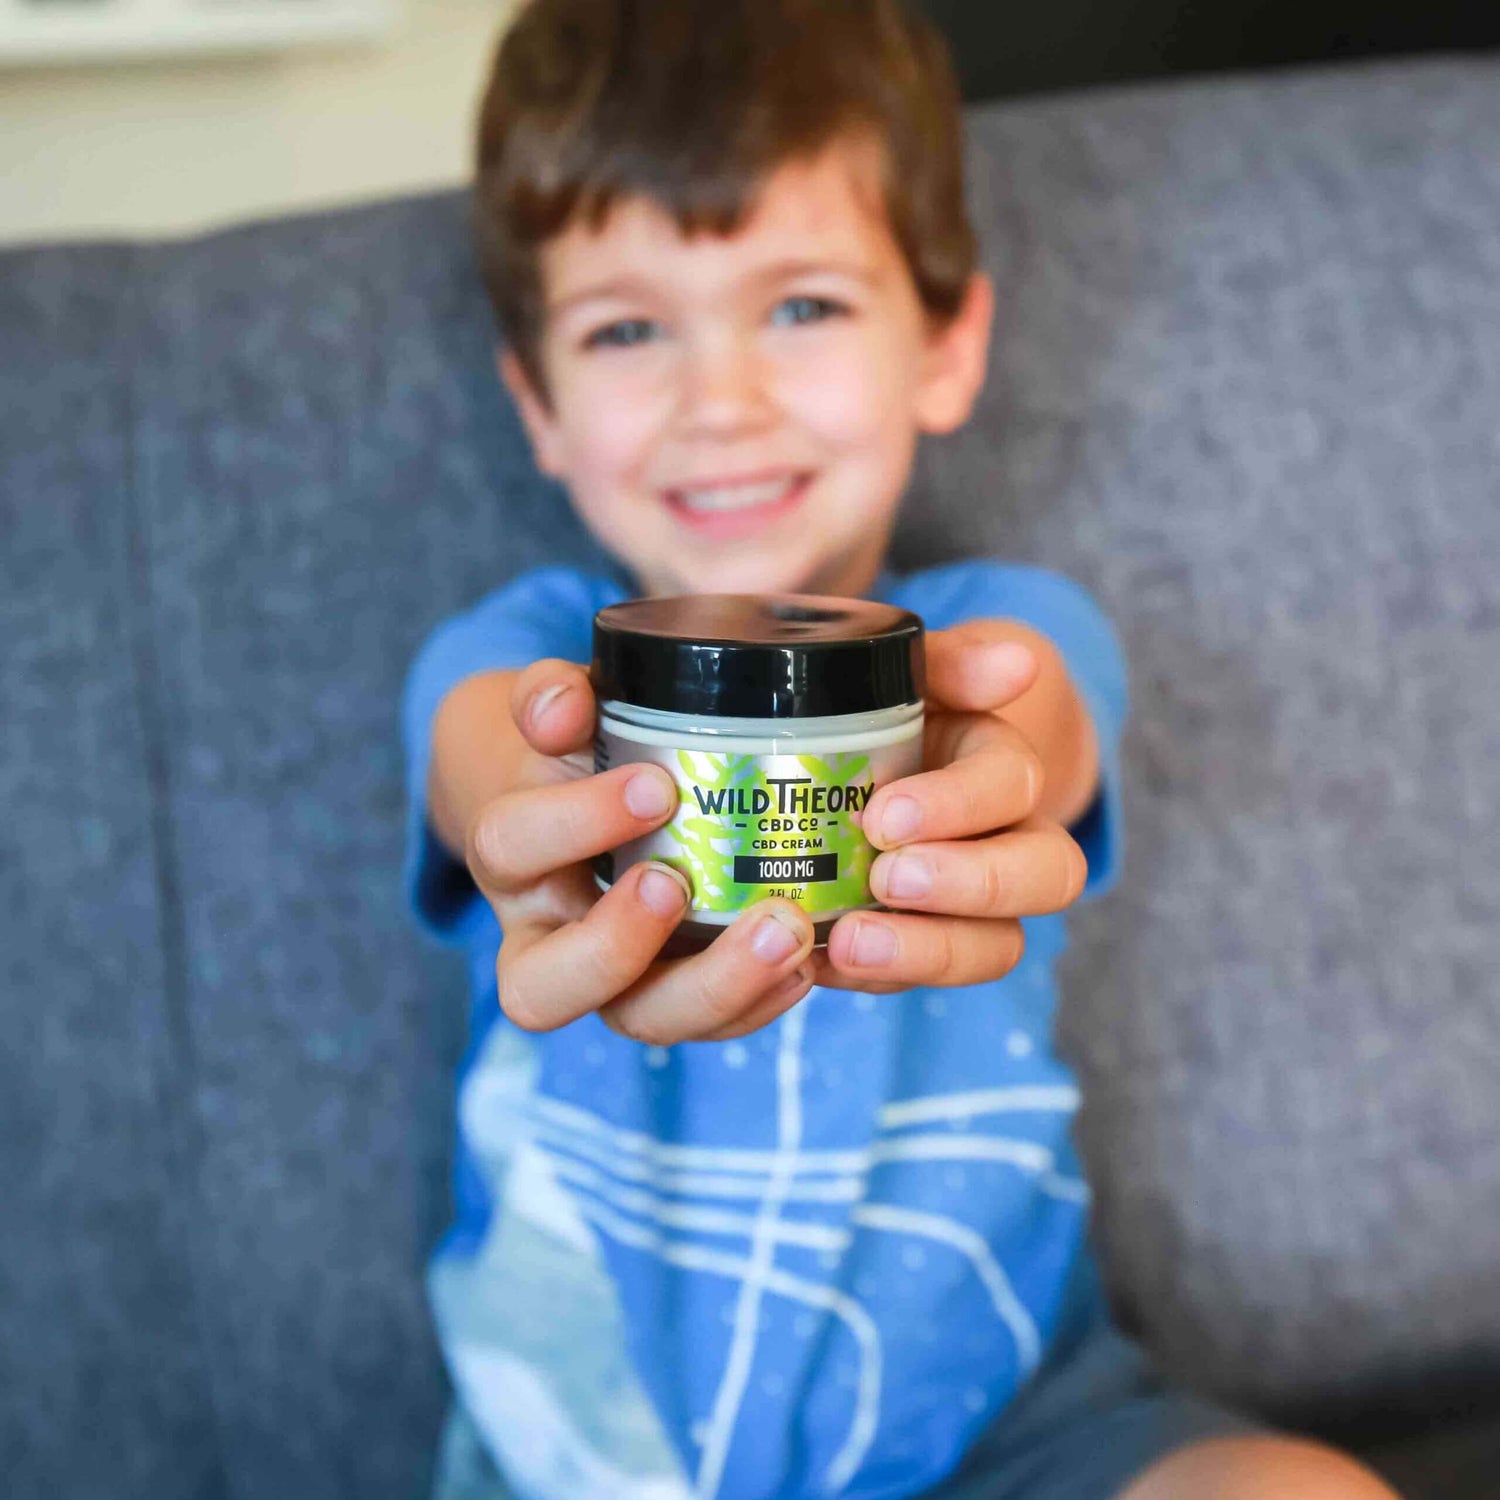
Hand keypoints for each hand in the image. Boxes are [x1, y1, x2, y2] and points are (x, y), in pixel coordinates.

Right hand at [465, 660, 816, 1044]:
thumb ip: (552, 697)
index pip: (512, 847)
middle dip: (615, 946)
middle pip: (543, 987)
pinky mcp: (673, 996)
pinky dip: (758, 1002)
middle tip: (678, 885)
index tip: (657, 785)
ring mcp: (610, 983)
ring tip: (784, 931)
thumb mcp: (562, 717)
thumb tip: (560, 708)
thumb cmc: (583, 757)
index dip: (577, 823)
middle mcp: (544, 938)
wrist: (591, 804)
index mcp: (510, 857)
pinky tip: (807, 960)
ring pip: (636, 1020)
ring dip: (714, 987)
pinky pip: (705, 1025)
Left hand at [811, 623, 1091, 992]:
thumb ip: (952, 663)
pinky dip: (874, 977)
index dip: (959, 805)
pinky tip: (818, 962)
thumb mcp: (907, 675)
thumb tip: (1019, 663)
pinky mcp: (924, 949)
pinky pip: (921, 981)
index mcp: (1003, 766)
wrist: (842, 760)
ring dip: (929, 951)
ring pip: (998, 945)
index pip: (1015, 785)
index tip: (884, 815)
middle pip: (1044, 876)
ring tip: (850, 942)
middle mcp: (1011, 840)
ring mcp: (974, 906)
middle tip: (887, 878)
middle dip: (968, 884)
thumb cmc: (883, 711)